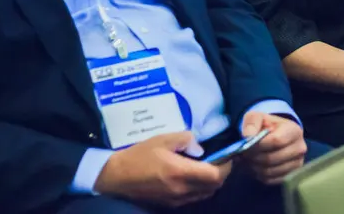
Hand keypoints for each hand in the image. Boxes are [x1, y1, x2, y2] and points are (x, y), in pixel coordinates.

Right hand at [94, 131, 231, 207]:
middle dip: (221, 174)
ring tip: (206, 168)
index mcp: (180, 172)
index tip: (227, 155)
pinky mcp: (170, 204)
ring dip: (211, 182)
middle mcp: (181, 189)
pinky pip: (194, 198)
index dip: (226, 165)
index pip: (215, 175)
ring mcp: (176, 199)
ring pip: (205, 194)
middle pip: (214, 186)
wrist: (117, 177)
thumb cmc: (140, 155)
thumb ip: (185, 139)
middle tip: (219, 160)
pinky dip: (200, 189)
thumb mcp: (163, 139)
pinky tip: (193, 177)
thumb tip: (200, 148)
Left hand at [239, 112, 307, 184]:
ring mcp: (296, 164)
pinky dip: (258, 175)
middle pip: (271, 158)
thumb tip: (248, 136)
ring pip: (269, 171)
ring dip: (253, 167)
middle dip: (253, 158)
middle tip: (242, 154)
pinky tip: (253, 166)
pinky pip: (270, 180)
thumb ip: (251, 122)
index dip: (258, 145)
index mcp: (294, 131)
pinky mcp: (289, 175)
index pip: (276, 141)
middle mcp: (299, 148)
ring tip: (246, 159)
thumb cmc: (266, 125)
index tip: (245, 145)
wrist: (274, 136)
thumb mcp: (257, 117)